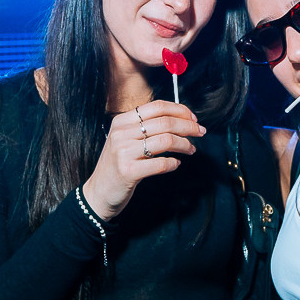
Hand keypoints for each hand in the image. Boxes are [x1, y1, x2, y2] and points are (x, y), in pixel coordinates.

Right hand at [81, 100, 205, 220]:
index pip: (157, 106)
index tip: (193, 118)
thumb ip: (146, 128)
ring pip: (166, 140)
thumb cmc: (118, 165)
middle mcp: (121, 133)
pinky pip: (161, 163)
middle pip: (165, 122)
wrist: (99, 192)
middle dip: (188, 126)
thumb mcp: (126, 140)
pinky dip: (173, 163)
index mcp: (121, 121)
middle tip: (200, 132)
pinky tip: (176, 164)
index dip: (180, 110)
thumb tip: (181, 119)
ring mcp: (123, 152)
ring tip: (191, 149)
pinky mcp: (128, 171)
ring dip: (185, 144)